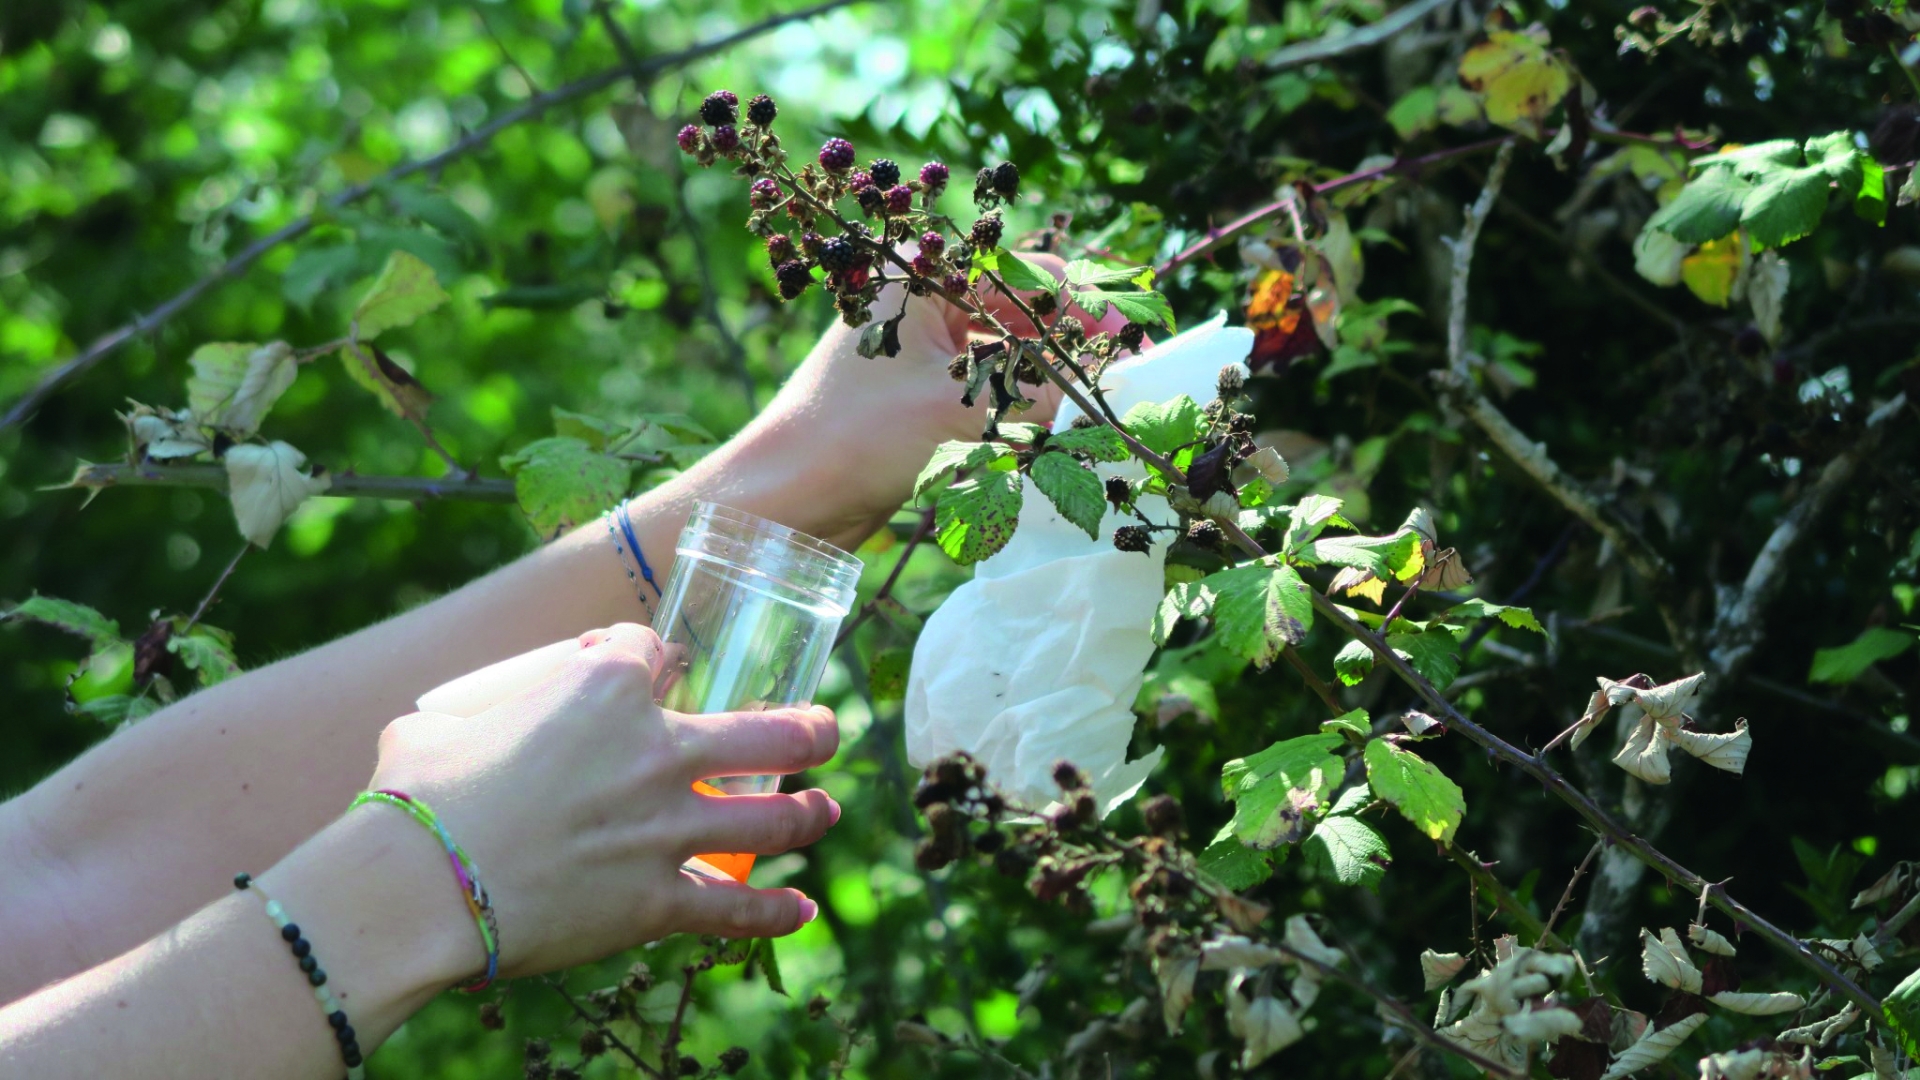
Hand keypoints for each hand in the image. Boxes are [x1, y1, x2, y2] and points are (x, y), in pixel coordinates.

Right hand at [366, 623, 838, 977]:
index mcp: (604, 689)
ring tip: (825, 811)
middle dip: (807, 729)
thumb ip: (480, 713)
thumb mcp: (442, 723)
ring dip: (808, 815)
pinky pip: (734, 908)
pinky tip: (800, 911)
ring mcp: (665, 829)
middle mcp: (654, 750)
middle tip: (825, 730)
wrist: (414, 888)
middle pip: (764, 730)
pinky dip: (773, 913)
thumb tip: (469, 727)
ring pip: (772, 817)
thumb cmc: (414, 798)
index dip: (652, 658)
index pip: (654, 653)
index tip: (656, 669)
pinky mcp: (656, 901)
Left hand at [757, 251, 1134, 540]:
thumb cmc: (854, 436)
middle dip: (1073, 348)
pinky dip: (1022, 413)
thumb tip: (1098, 401)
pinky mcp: (921, 402)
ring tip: (1093, 418)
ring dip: (1050, 386)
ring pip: (1010, 360)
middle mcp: (925, 308)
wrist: (784, 500)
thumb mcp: (957, 411)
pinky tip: (1052, 440)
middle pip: (1023, 316)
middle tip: (1127, 382)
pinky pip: (989, 396)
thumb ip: (1035, 399)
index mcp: (923, 280)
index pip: (1028, 274)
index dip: (1087, 306)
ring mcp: (922, 356)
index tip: (1134, 342)